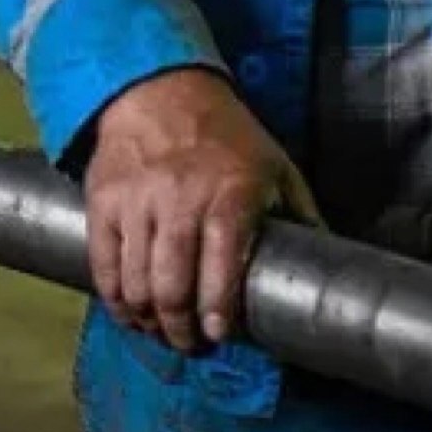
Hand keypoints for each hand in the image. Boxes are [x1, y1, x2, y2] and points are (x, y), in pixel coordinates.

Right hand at [85, 67, 321, 353]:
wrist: (160, 88)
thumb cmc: (223, 133)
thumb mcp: (274, 164)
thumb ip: (299, 214)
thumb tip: (327, 264)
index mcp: (230, 191)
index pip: (222, 262)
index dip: (218, 308)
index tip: (220, 333)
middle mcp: (180, 196)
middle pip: (172, 284)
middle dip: (181, 329)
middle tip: (190, 343)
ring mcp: (138, 199)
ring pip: (136, 282)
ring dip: (148, 320)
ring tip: (161, 329)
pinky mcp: (105, 200)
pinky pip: (104, 264)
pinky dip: (114, 298)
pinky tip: (128, 309)